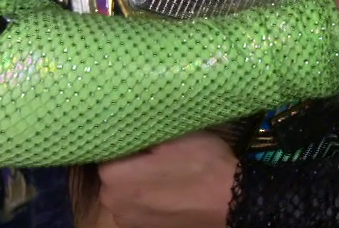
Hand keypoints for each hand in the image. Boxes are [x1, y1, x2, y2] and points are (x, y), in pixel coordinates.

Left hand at [98, 131, 238, 227]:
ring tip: (164, 171)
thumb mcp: (173, 134)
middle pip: (113, 171)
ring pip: (124, 190)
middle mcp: (111, 202)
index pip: (107, 148)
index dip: (126, 139)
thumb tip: (124, 120)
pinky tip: (167, 190)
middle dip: (129, 161)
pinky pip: (136, 205)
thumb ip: (142, 129)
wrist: (231, 202)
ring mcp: (126, 220)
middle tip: (156, 152)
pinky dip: (146, 197)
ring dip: (137, 181)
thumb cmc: (202, 164)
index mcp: (114, 176)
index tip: (145, 134)